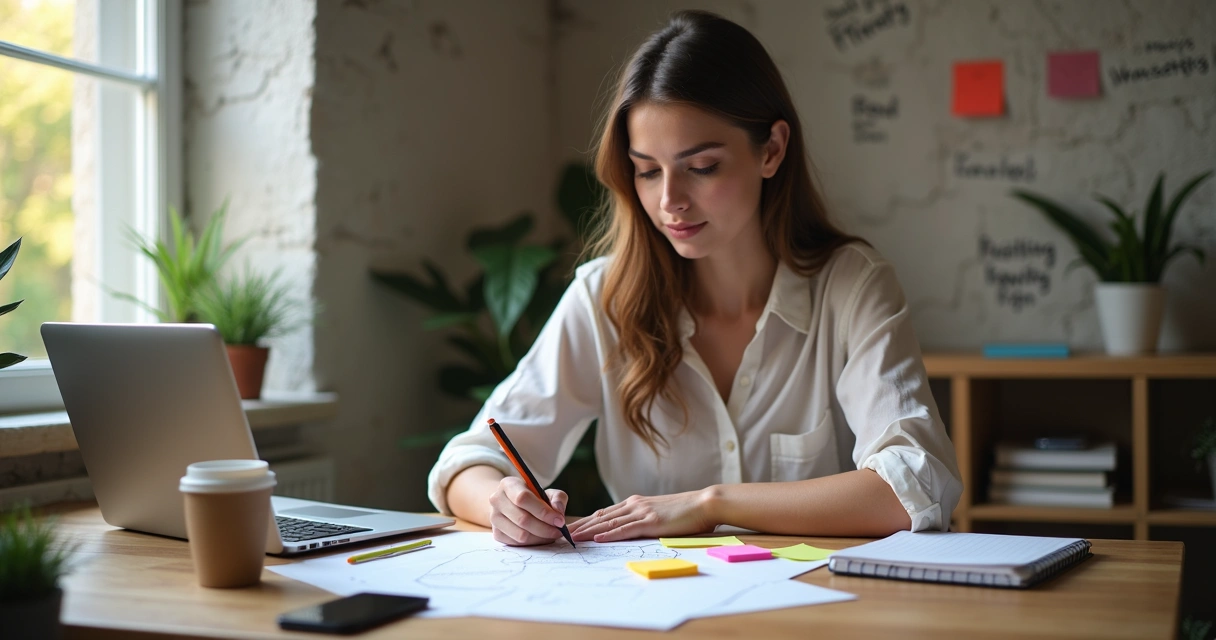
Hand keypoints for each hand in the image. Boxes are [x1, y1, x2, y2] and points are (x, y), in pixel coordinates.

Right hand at [489, 476, 567, 545]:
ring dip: (540, 537)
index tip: (559, 520)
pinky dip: (533, 543)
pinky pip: (517, 543)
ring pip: (520, 534)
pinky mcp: (496, 534)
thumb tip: (558, 511)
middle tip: (559, 531)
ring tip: (551, 534)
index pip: (523, 498)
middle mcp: (497, 500)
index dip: (543, 511)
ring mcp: (494, 518)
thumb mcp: (547, 492)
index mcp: (508, 484)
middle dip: (545, 528)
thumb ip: (557, 498)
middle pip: (522, 519)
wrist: (512, 505)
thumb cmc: (533, 498)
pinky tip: (540, 537)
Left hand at [568, 489, 714, 542]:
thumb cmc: (685, 512)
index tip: (571, 529)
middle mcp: (634, 505)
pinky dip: (609, 535)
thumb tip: (632, 530)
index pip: (604, 514)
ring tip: (572, 538)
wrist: (704, 503)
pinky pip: (625, 530)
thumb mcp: (659, 513)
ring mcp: (642, 512)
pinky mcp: (651, 521)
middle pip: (600, 517)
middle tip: (561, 534)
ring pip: (608, 524)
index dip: (586, 521)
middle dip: (580, 526)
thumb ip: (644, 519)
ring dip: (588, 531)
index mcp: (635, 503)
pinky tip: (597, 539)